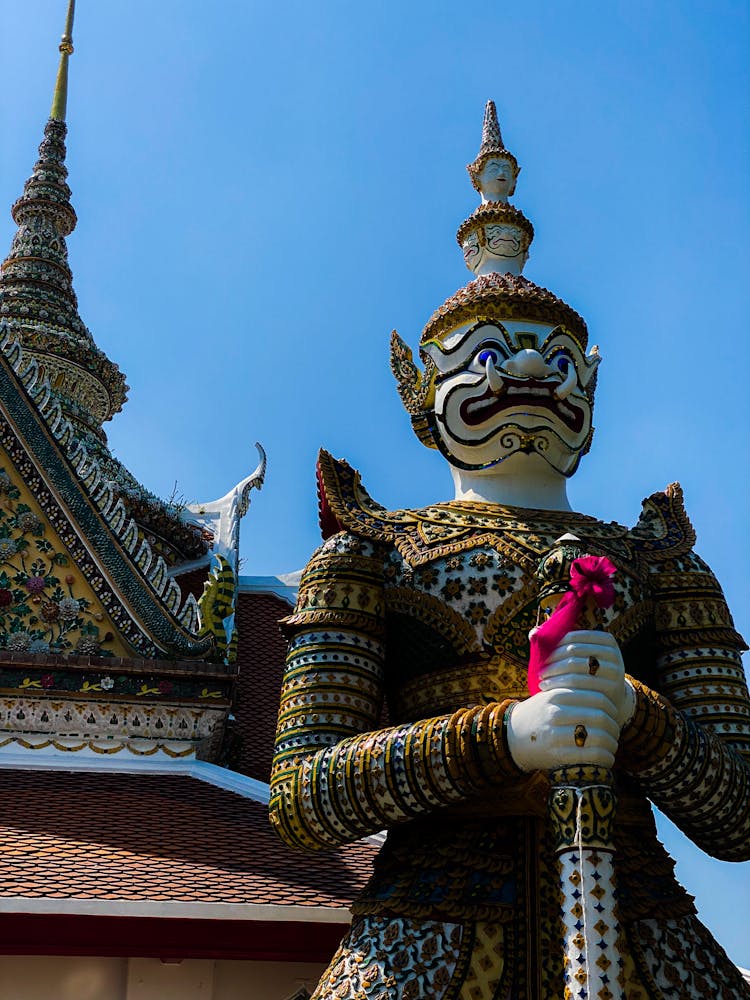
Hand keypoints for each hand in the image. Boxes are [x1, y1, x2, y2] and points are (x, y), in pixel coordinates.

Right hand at [506, 686, 620, 771]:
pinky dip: (605, 759)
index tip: (614, 715)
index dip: (612, 708)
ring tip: (612, 746)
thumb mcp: (551, 697)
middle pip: (600, 717)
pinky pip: (591, 756)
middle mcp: (556, 712)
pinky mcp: (556, 754)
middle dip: (614, 727)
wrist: (511, 736)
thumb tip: (609, 698)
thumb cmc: (538, 715)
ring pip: (598, 737)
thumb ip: (574, 693)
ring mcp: (555, 734)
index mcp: (557, 695)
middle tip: (615, 733)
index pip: (598, 698)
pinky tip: (607, 759)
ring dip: (611, 744)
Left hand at [539, 630, 634, 727]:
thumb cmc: (588, 672)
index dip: (554, 645)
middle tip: (539, 670)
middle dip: (553, 660)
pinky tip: (548, 689)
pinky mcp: (611, 687)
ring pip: (575, 668)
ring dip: (554, 673)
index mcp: (605, 639)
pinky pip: (580, 685)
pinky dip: (560, 685)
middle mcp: (612, 652)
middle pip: (573, 651)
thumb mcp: (581, 656)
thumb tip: (533, 632)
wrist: (610, 697)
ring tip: (541, 679)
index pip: (573, 637)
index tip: (541, 655)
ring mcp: (614, 670)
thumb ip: (560, 643)